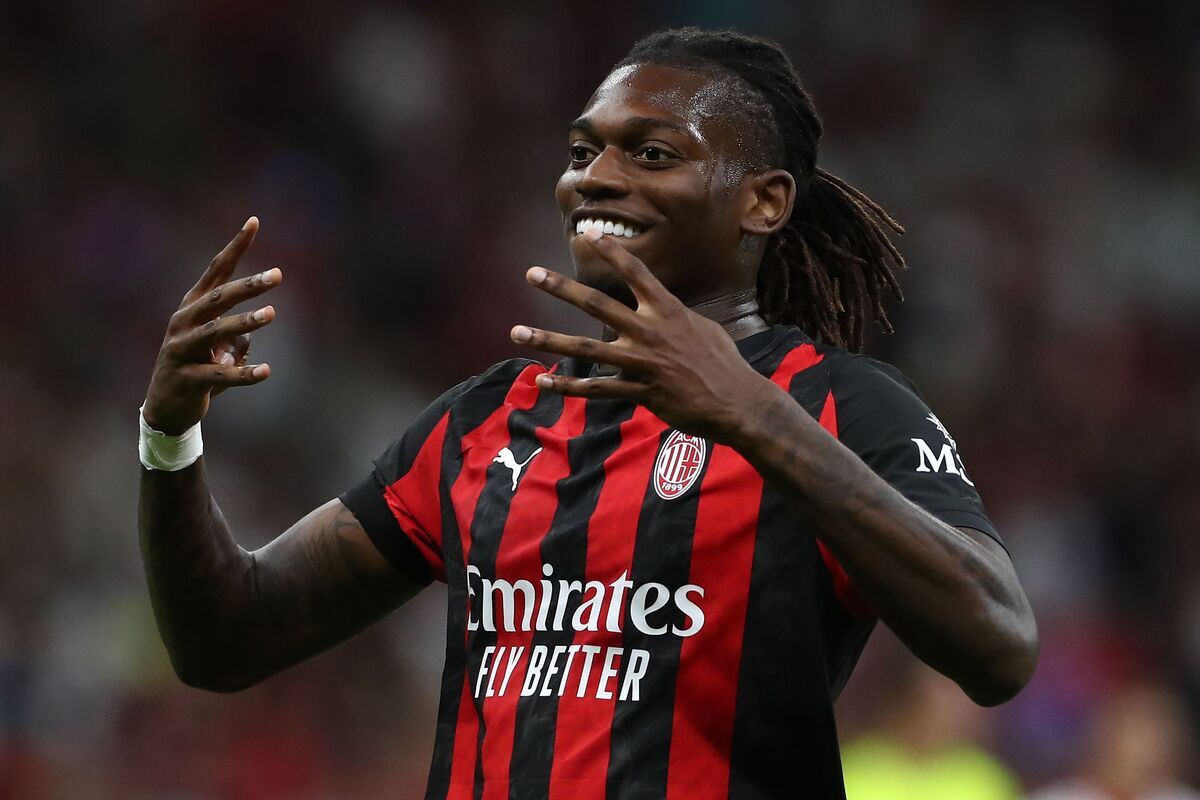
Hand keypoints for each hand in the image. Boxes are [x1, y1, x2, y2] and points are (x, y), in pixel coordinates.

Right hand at [143, 217, 281, 434]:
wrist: (166, 406)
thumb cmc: (197, 366)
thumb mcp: (217, 344)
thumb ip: (237, 332)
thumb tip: (252, 331)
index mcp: (192, 307)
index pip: (217, 270)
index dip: (235, 247)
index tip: (254, 222)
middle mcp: (184, 322)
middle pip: (218, 297)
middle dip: (248, 285)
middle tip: (277, 274)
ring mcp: (181, 349)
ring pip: (216, 331)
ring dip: (245, 322)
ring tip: (271, 313)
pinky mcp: (186, 377)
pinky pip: (219, 373)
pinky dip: (244, 372)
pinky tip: (266, 371)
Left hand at [510, 228, 777, 442]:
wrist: (739, 402)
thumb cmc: (724, 363)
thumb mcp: (703, 328)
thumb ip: (673, 316)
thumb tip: (660, 308)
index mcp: (669, 310)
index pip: (636, 273)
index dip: (613, 252)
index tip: (590, 234)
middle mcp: (651, 331)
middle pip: (597, 303)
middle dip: (561, 287)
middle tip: (532, 273)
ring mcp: (643, 363)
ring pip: (585, 349)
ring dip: (547, 339)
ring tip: (517, 331)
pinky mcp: (640, 392)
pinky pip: (597, 388)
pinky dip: (568, 386)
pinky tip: (544, 381)